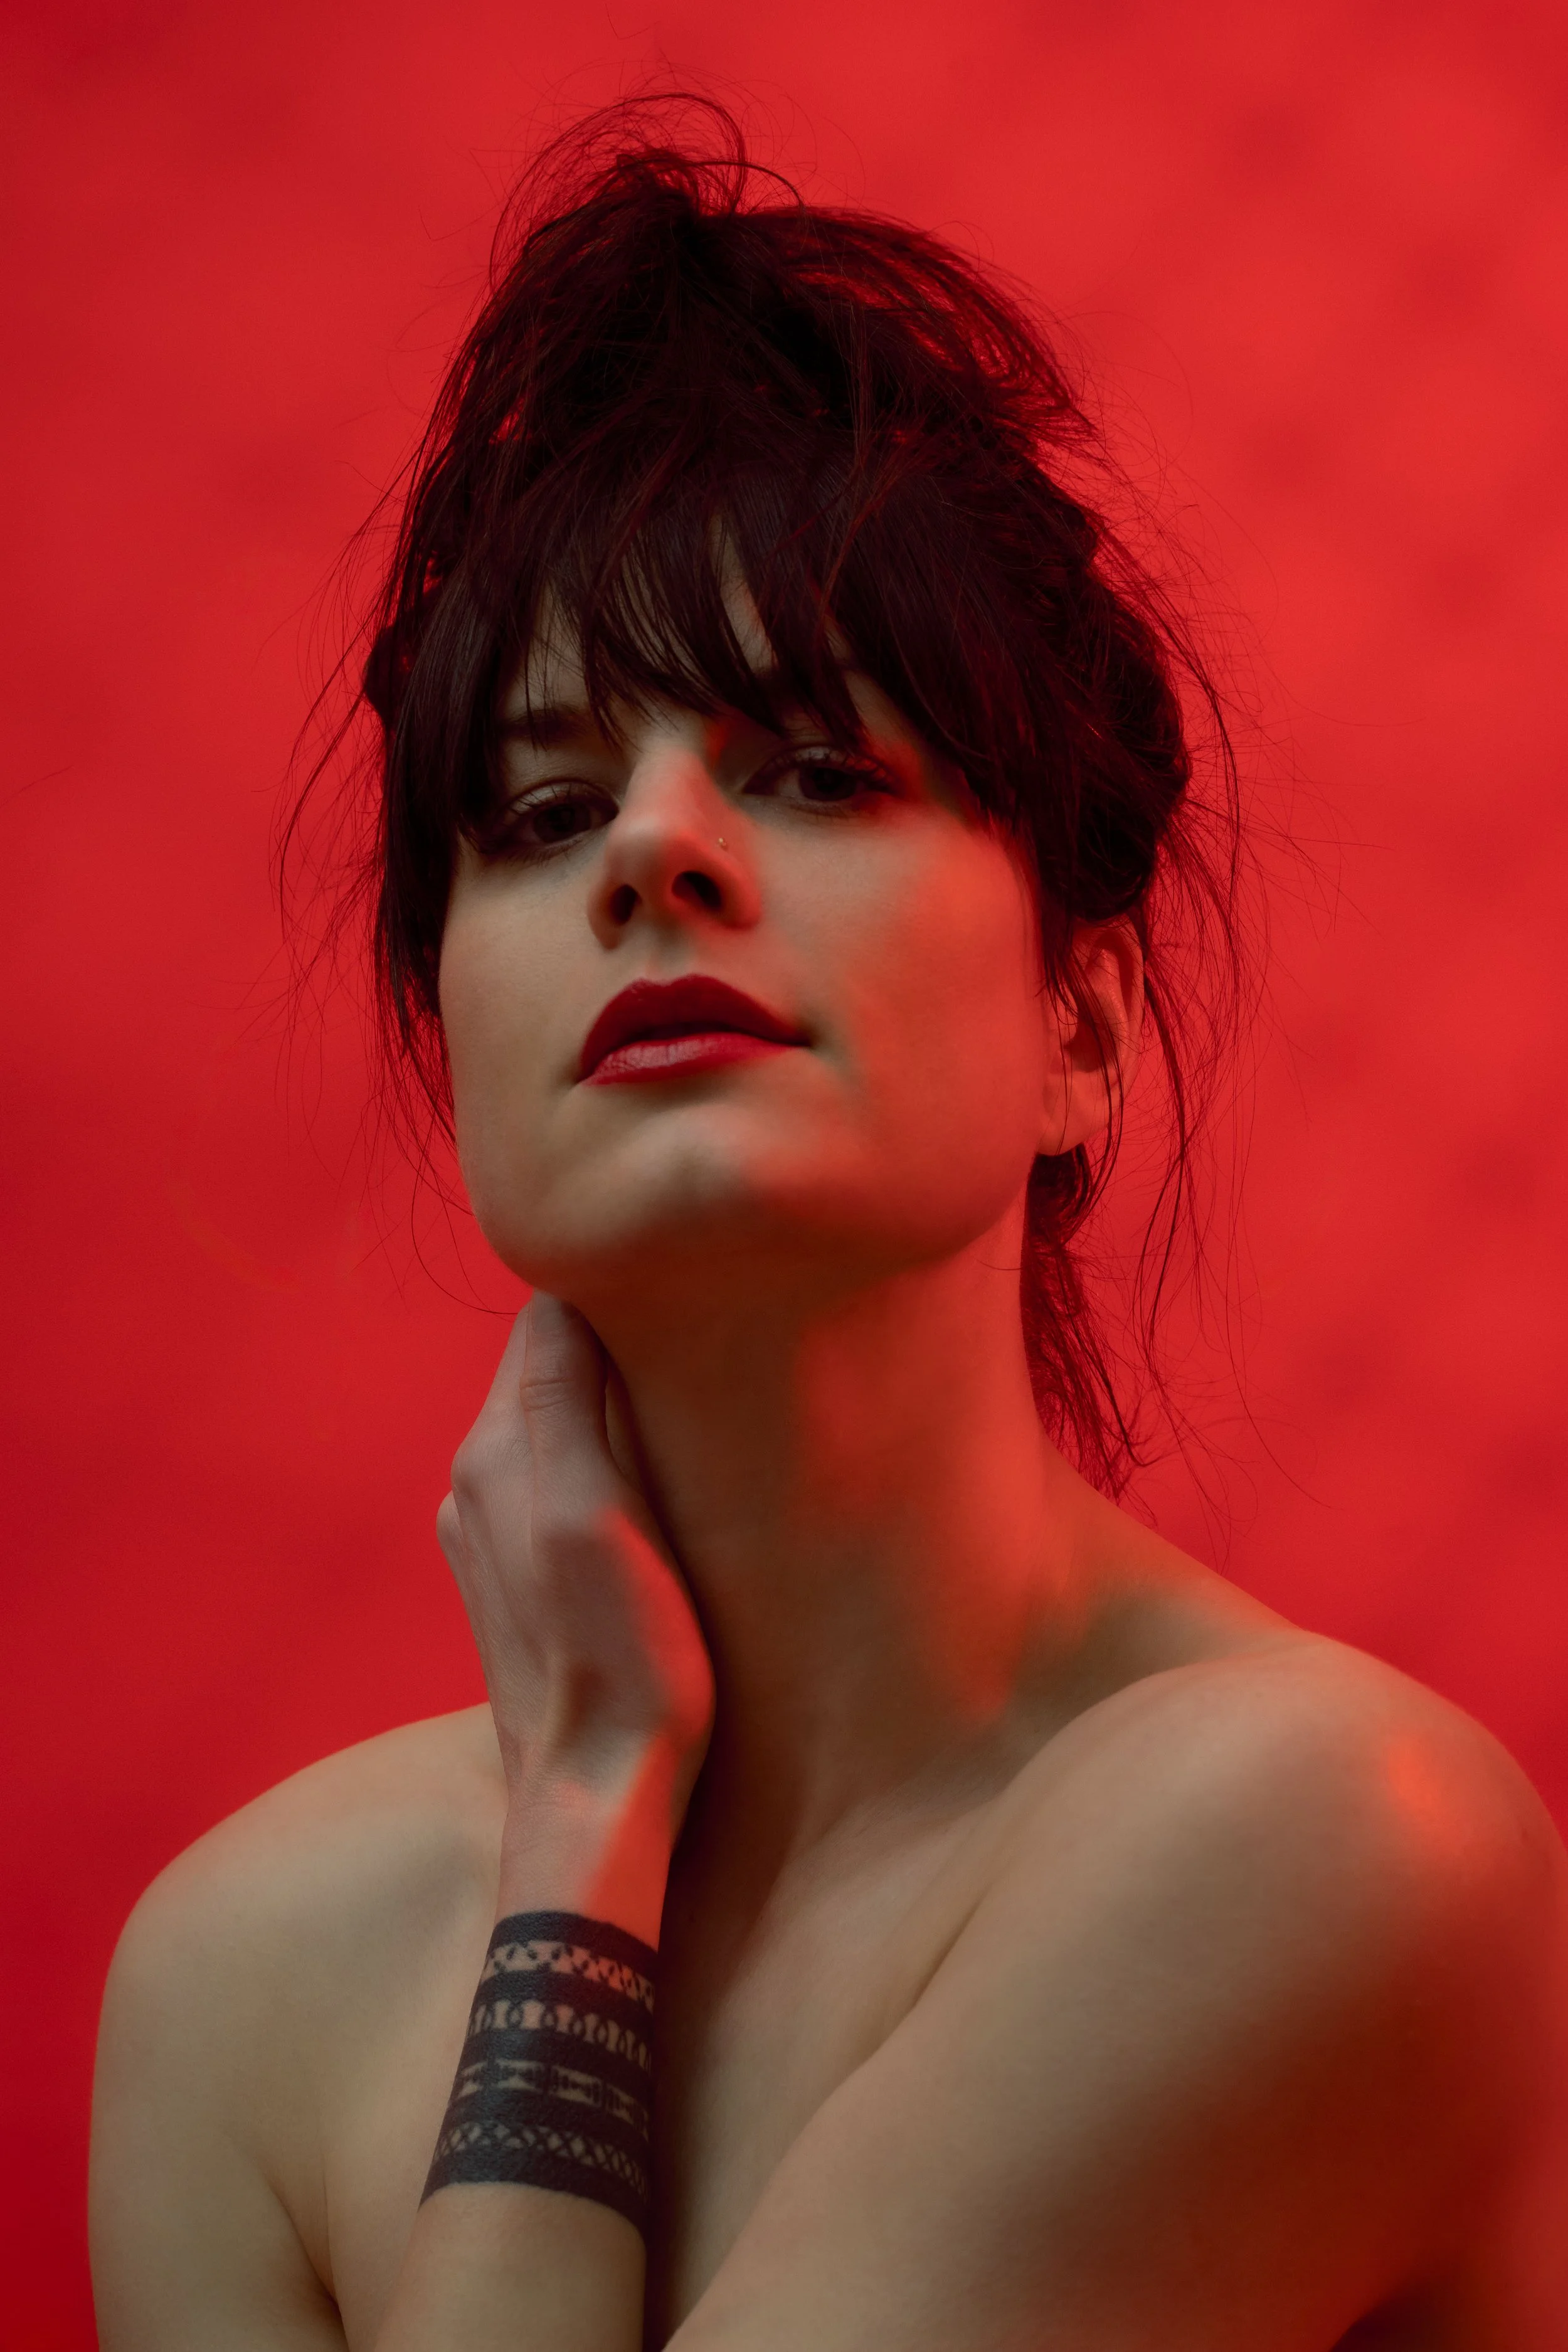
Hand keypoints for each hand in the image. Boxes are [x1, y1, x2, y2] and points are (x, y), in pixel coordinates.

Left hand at [437, 1295, 714, 1923]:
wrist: (597, 1796)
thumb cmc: (624, 1657)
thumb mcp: (596, 1510)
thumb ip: (562, 1394)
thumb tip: (561, 1285)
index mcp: (492, 1452)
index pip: (546, 1319)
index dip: (617, 1298)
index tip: (689, 1296)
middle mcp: (473, 1483)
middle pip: (550, 1369)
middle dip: (616, 1349)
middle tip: (705, 1346)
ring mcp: (487, 1535)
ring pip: (557, 1426)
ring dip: (612, 1410)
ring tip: (686, 1417)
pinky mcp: (513, 1581)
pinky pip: (558, 1485)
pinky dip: (602, 1468)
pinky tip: (651, 1496)